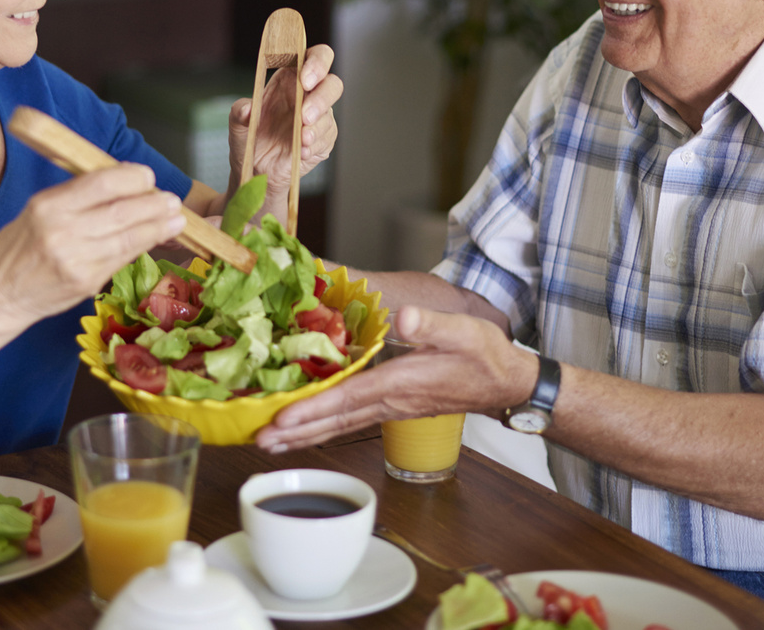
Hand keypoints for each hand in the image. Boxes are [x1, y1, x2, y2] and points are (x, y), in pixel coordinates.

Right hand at [0, 163, 186, 323]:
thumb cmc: (20, 246)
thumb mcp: (39, 208)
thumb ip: (78, 196)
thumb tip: (126, 183)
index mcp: (49, 205)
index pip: (101, 183)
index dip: (132, 178)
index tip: (148, 177)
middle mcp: (62, 231)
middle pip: (121, 212)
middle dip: (154, 204)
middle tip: (172, 201)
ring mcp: (76, 260)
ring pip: (129, 238)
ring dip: (158, 227)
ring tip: (176, 220)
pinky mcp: (86, 282)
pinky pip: (122, 259)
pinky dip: (144, 247)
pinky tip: (158, 239)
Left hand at [228, 43, 341, 202]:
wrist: (256, 171)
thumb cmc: (249, 139)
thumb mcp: (237, 125)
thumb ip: (239, 113)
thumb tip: (247, 108)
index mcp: (290, 79)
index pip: (312, 57)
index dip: (316, 63)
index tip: (305, 79)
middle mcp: (308, 95)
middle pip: (332, 83)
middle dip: (322, 97)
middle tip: (304, 115)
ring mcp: (318, 118)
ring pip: (330, 114)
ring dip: (317, 126)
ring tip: (301, 139)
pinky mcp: (323, 140)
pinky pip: (327, 138)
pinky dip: (315, 145)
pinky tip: (302, 151)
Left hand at [255, 305, 538, 451]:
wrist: (505, 384)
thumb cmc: (485, 355)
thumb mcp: (464, 331)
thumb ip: (433, 324)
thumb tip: (405, 317)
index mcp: (401, 382)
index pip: (349, 398)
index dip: (315, 408)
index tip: (282, 418)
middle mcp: (390, 401)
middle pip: (335, 420)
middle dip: (296, 431)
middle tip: (258, 440)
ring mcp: (390, 408)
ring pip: (340, 425)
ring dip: (304, 435)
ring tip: (269, 444)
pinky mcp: (392, 407)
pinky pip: (350, 421)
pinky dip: (323, 428)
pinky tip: (304, 431)